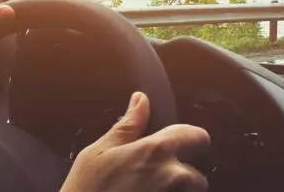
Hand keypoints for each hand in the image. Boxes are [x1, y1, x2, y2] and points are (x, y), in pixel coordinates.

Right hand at [62, 92, 209, 191]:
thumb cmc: (85, 190)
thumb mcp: (99, 152)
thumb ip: (128, 126)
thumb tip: (141, 100)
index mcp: (157, 151)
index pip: (198, 137)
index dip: (192, 139)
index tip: (183, 145)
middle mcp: (173, 176)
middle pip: (198, 175)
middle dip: (183, 177)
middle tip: (156, 179)